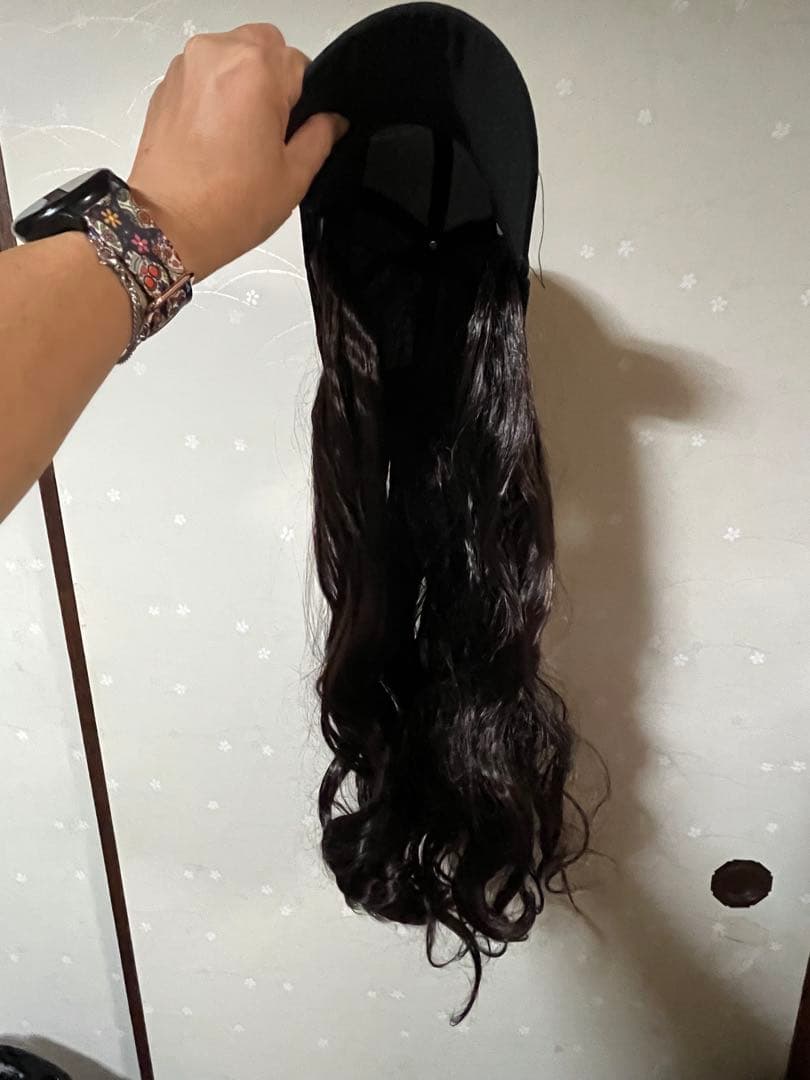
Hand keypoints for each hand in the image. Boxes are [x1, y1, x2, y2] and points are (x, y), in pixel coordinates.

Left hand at [127, 23, 347, 280]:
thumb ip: (320, 136)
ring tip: (238, 140)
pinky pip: (205, 78)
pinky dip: (215, 98)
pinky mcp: (166, 85)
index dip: (302, 101)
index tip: (291, 133)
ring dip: (243, 87)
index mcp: (256, 68)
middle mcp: (217, 53)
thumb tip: (332, 120)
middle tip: (266, 135)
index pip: (299, 64)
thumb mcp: (294, 176)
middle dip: (272, 84)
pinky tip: (215, 140)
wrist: (168, 227)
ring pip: (233, 59)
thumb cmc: (229, 206)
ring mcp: (186, 66)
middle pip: (264, 49)